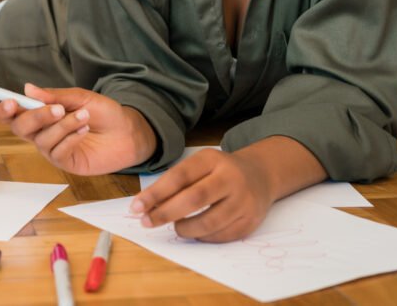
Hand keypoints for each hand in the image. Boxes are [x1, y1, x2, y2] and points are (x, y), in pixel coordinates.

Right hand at [0, 83, 154, 175]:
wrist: (128, 132)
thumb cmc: (104, 113)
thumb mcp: (81, 97)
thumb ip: (55, 96)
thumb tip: (28, 89)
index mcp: (41, 115)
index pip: (15, 114)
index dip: (6, 109)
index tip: (10, 102)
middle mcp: (42, 133)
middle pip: (21, 128)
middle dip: (36, 118)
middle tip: (57, 109)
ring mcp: (52, 149)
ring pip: (42, 139)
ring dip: (63, 126)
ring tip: (84, 116)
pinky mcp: (66, 163)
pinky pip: (57, 152)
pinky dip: (70, 139)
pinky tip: (84, 131)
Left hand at [130, 148, 273, 242]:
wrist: (260, 175)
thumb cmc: (218, 171)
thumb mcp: (199, 165)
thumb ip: (175, 182)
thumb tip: (146, 206)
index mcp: (212, 159)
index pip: (179, 177)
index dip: (155, 193)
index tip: (136, 207)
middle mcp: (231, 178)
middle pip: (194, 199)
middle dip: (166, 213)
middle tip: (147, 222)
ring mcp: (244, 200)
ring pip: (209, 222)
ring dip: (185, 229)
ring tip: (176, 227)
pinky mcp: (251, 220)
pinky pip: (222, 235)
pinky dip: (203, 237)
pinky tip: (195, 232)